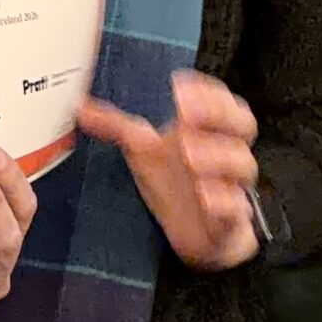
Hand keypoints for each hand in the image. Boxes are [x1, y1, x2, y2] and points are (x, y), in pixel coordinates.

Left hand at [76, 72, 259, 270]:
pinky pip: (238, 210)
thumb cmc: (174, 184)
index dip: (206, 93)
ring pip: (242, 165)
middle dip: (218, 115)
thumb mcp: (143, 150)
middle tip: (185, 113)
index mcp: (208, 132)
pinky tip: (207, 196)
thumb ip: (116, 126)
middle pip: (242, 125)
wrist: (195, 234)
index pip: (223, 102)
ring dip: (218, 156)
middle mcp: (225, 155)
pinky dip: (226, 202)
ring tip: (188, 154)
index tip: (177, 87)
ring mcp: (231, 187)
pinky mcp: (231, 221)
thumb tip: (78, 106)